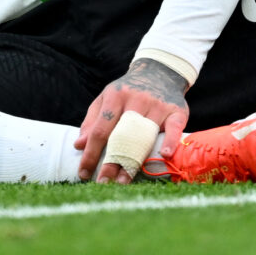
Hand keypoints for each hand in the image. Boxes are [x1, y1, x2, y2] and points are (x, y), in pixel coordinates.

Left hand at [74, 57, 189, 183]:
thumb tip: (79, 145)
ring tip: (124, 181)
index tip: (84, 173)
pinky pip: (174, 127)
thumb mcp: (106, 98)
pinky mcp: (177, 110)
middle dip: (110, 162)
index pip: (100, 129)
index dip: (91, 153)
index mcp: (116, 96)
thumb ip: (92, 120)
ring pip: (144, 136)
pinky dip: (170, 141)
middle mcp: (136, 99)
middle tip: (103, 184)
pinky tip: (165, 155)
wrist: (160, 70)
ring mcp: (157, 104)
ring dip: (134, 161)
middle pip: (121, 135)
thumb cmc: (128, 90)